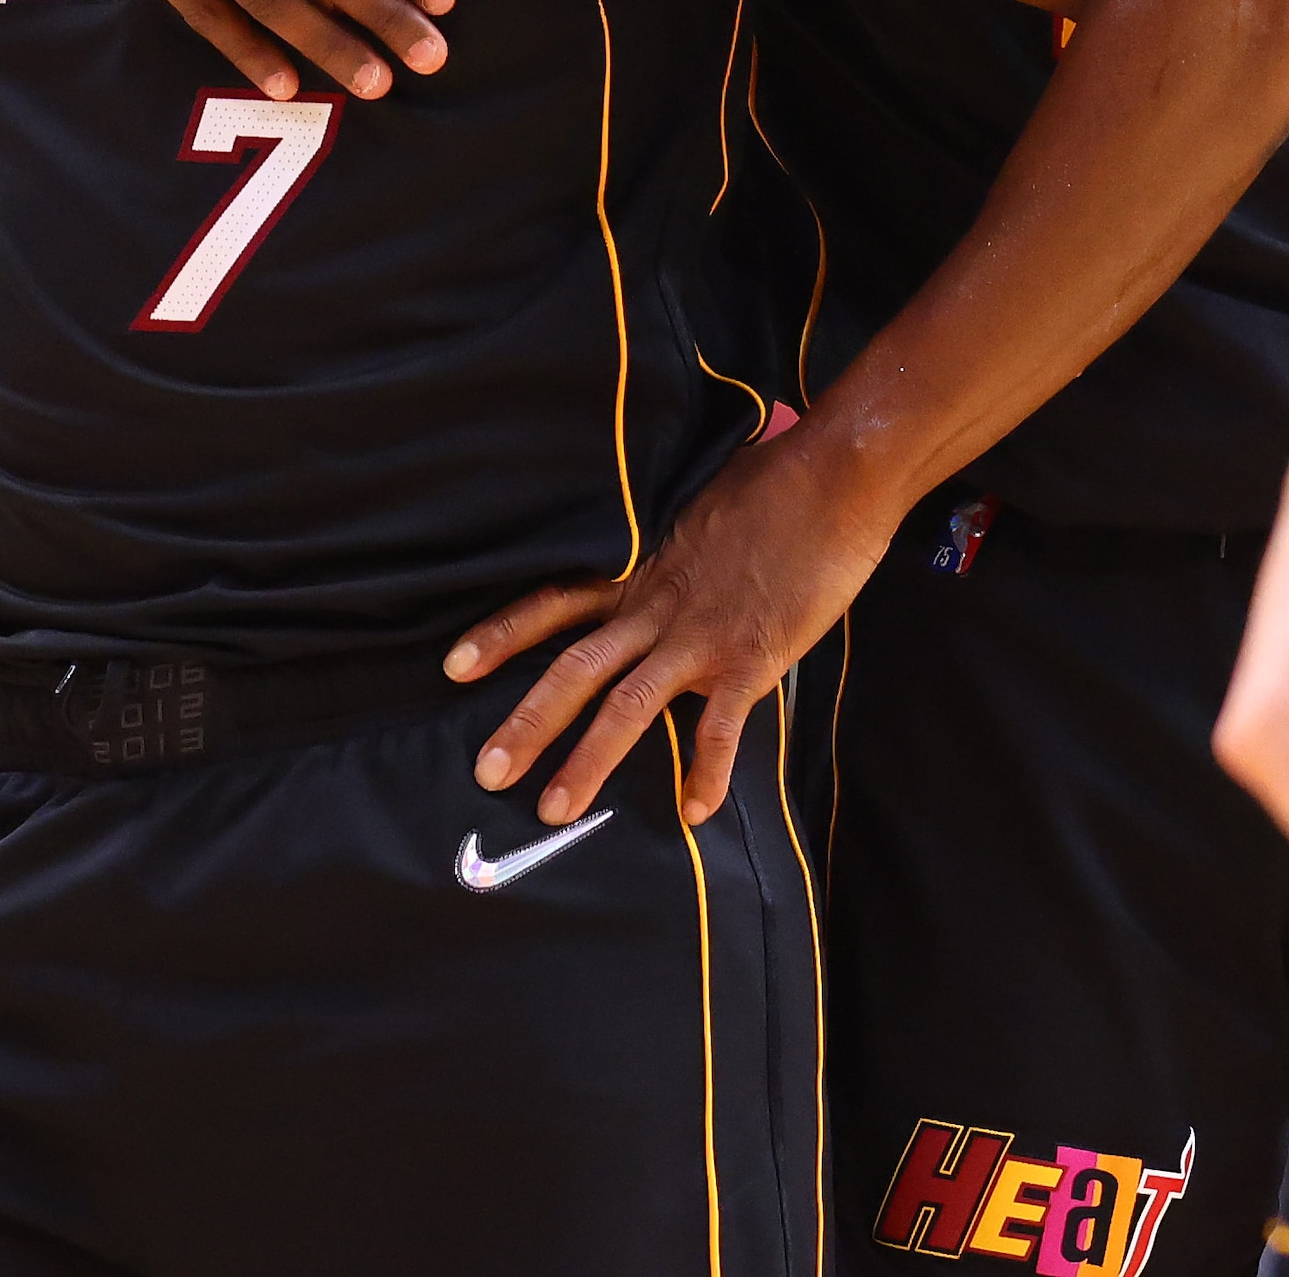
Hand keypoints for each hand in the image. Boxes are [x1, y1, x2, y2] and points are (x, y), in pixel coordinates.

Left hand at [446, 425, 898, 827]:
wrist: (834, 477)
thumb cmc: (776, 482)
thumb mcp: (699, 507)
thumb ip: (672, 546)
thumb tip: (664, 554)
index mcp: (644, 571)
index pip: (556, 603)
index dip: (502, 634)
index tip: (454, 666)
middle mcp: (660, 606)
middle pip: (576, 668)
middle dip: (528, 721)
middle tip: (486, 772)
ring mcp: (703, 635)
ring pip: (629, 704)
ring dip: (588, 759)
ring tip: (556, 810)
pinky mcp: (753, 655)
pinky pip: (722, 725)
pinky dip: (706, 769)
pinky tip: (694, 810)